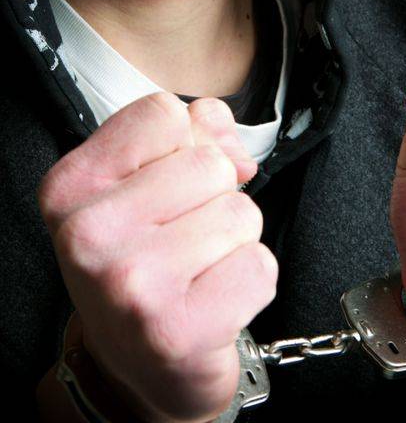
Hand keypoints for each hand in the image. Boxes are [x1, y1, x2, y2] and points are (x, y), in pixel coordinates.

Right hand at [37, 93, 277, 422]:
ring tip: (197, 270)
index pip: (163, 113)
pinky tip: (214, 299)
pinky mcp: (175, 329)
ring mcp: (130, 283)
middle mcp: (89, 233)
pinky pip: (259, 265)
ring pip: (240, 212)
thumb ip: (193, 133)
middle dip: (216, 197)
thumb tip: (232, 144)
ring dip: (235, 241)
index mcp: (73, 186)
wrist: (140, 365)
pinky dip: (251, 281)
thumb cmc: (144, 263)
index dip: (188, 142)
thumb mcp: (146, 185)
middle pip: (209, 163)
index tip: (171, 182)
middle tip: (183, 239)